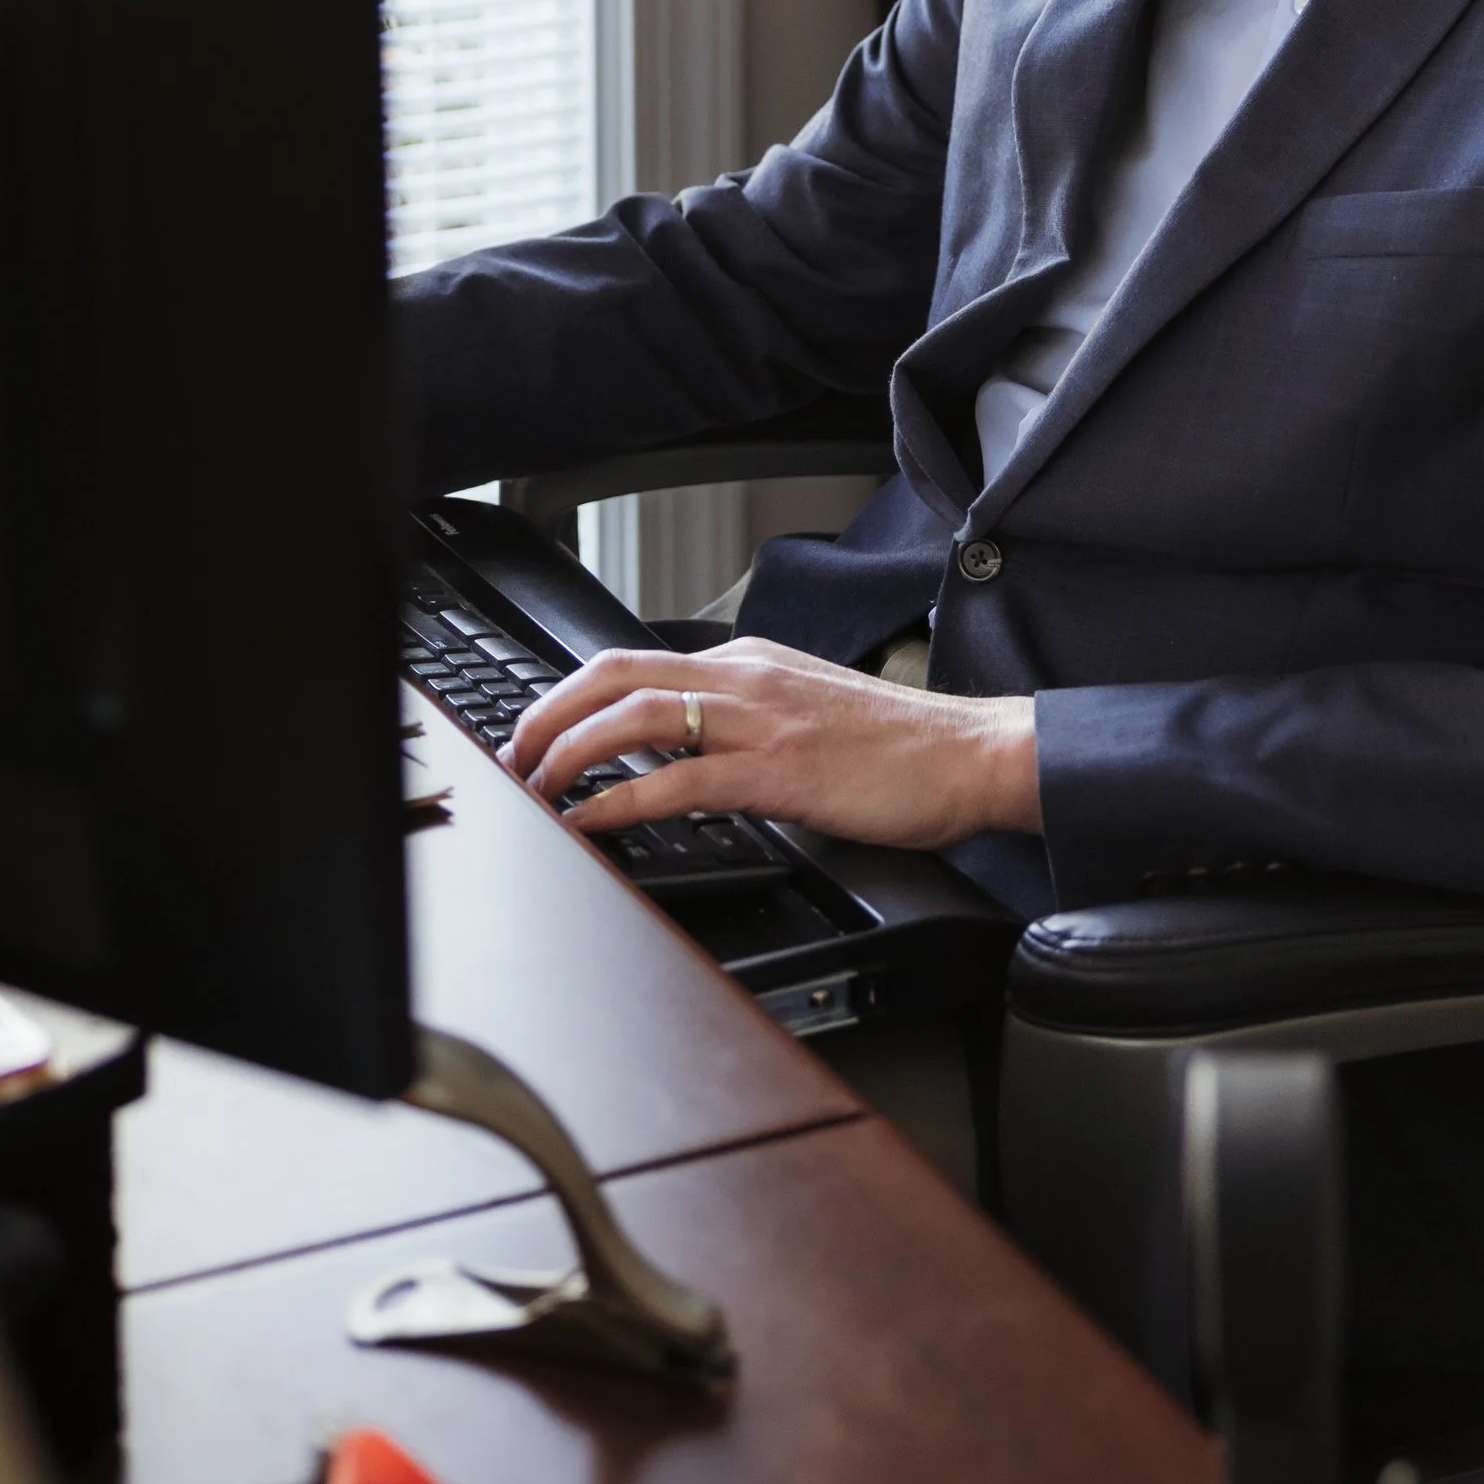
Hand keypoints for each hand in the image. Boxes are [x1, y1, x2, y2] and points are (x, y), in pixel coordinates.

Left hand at [503, 635, 1040, 851]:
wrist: (969, 755)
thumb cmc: (900, 747)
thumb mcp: (808, 712)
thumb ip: (749, 721)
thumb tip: (689, 756)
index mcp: (751, 662)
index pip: (637, 663)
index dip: (573, 694)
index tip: (539, 729)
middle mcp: (746, 677)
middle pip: (615, 674)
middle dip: (547, 711)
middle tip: (514, 753)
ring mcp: (760, 721)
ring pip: (633, 717)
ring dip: (568, 751)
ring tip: (536, 785)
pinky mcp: (777, 772)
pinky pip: (674, 783)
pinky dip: (617, 802)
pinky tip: (589, 822)